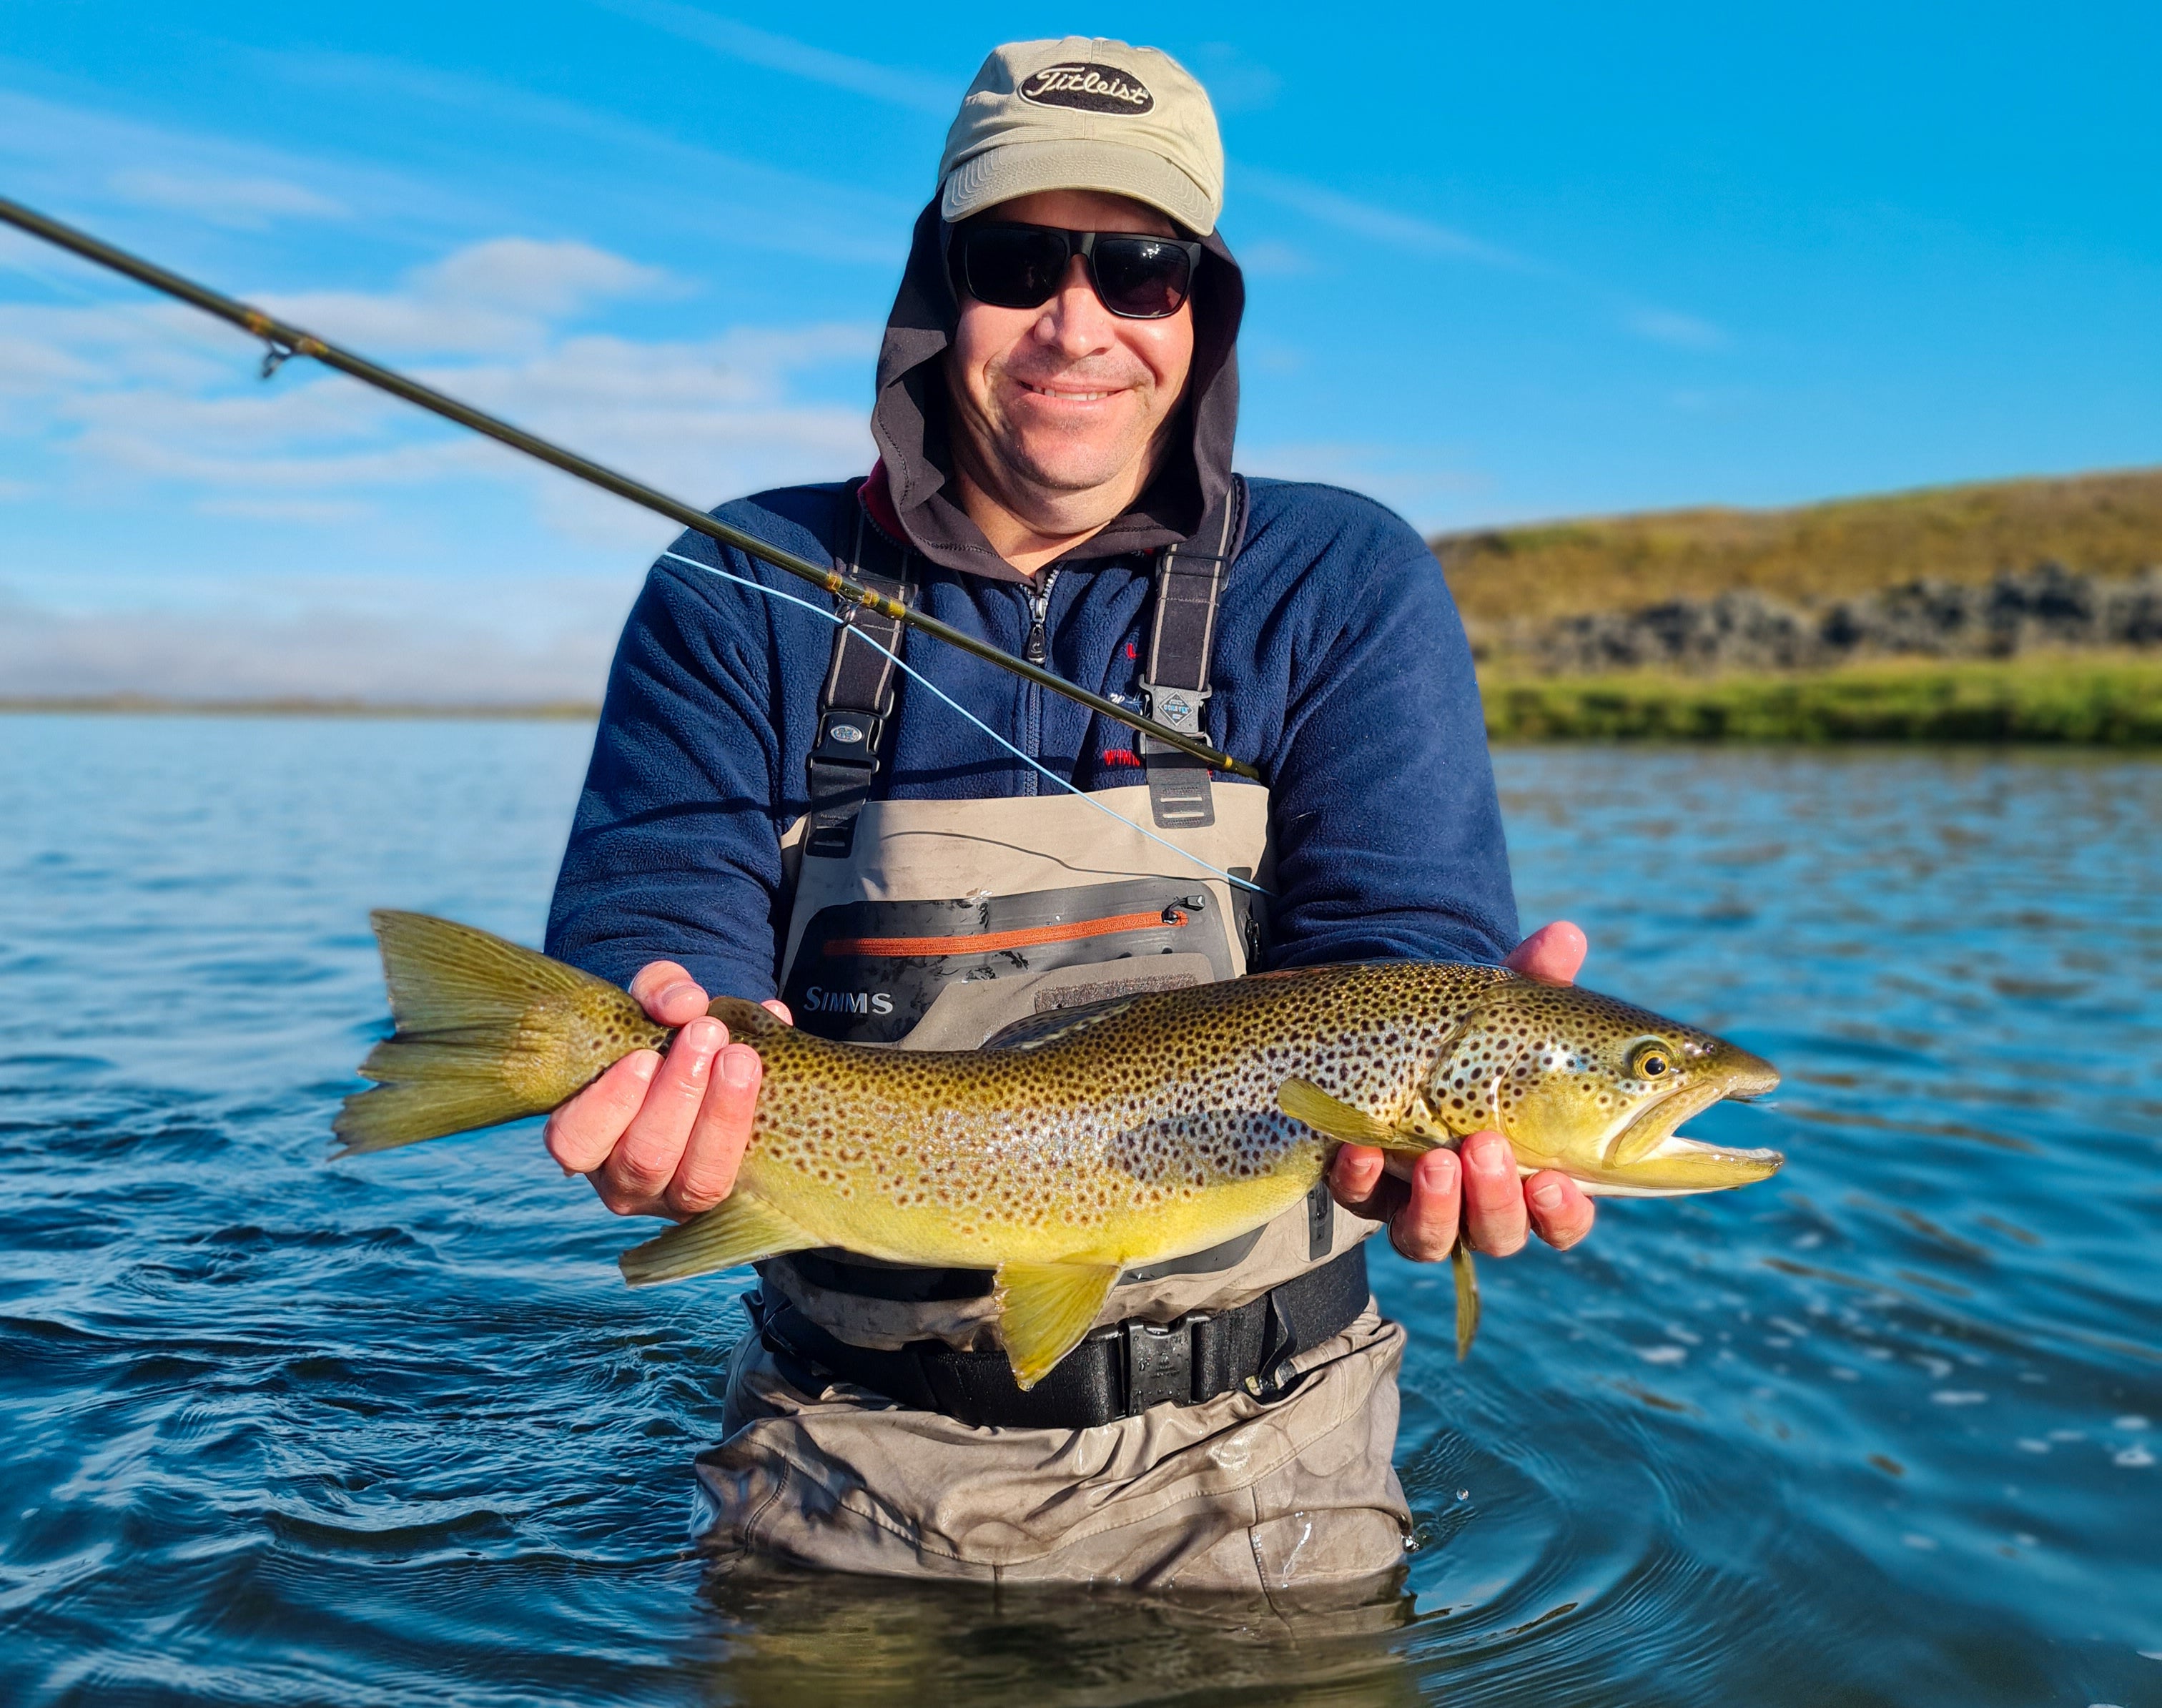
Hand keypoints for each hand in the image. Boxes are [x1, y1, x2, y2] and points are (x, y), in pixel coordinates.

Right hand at [541, 961, 789, 1219]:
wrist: (711, 1061)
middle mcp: (622, 1182)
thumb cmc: (662, 1036)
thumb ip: (659, 991)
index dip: (611, 1103)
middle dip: (679, 1095)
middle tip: (707, 1034)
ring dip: (721, 1115)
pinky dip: (753, 1124)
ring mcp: (674, 1200)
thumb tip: (684, 1004)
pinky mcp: (724, 1200)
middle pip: (644, 1159)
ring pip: (695, 1181)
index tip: (645, 1056)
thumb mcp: (651, 1004)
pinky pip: (739, 1181)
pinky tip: (767, 1067)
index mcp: (584, 1140)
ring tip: (740, 1057)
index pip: (575, 1141)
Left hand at [1328, 921, 1598, 1260]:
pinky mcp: (1363, 1186)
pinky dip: (1360, 1177)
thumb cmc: (1475, 1037)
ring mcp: (1416, 1198)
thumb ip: (1537, 980)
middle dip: (1496, 1199)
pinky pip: (1358, 1197)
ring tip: (1438, 1159)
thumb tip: (1566, 935)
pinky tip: (1361, 1148)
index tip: (1559, 1183)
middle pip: (1497, 1233)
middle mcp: (1476, 1201)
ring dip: (1437, 1204)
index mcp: (1533, 1172)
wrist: (1394, 1031)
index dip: (1563, 1213)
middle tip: (1486, 1147)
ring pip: (1430, 1236)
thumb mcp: (1505, 1009)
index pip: (1561, 1218)